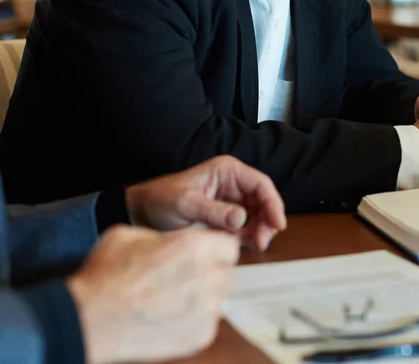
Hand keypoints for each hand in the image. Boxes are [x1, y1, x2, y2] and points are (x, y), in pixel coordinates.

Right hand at [68, 226, 237, 362]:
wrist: (90, 319)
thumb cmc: (107, 276)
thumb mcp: (132, 235)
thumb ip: (165, 238)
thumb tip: (174, 244)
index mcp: (197, 246)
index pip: (229, 246)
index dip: (213, 252)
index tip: (200, 258)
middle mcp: (209, 276)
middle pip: (227, 273)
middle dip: (210, 275)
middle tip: (183, 280)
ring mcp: (208, 309)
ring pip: (219, 300)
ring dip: (202, 299)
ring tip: (170, 301)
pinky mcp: (202, 335)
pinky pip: (207, 324)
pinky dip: (192, 322)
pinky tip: (167, 318)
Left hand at [125, 156, 285, 250]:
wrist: (141, 213)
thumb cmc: (159, 200)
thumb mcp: (185, 203)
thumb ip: (213, 210)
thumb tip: (241, 218)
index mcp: (227, 172)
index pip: (260, 184)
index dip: (273, 203)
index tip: (277, 223)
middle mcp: (233, 186)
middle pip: (264, 201)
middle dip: (268, 221)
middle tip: (263, 241)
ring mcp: (231, 203)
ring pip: (259, 216)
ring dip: (261, 231)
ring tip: (255, 245)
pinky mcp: (226, 220)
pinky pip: (247, 229)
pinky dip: (251, 238)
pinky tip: (246, 246)